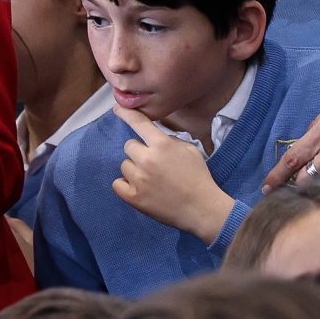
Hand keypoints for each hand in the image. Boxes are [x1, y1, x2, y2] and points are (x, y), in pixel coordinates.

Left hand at [112, 107, 234, 243]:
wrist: (202, 209)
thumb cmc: (198, 178)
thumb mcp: (190, 150)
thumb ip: (169, 140)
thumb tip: (153, 137)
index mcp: (162, 145)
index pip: (139, 123)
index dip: (126, 114)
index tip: (117, 109)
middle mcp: (147, 159)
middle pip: (128, 146)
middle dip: (139, 152)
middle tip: (152, 163)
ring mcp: (139, 179)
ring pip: (124, 165)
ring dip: (133, 170)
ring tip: (150, 179)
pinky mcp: (133, 197)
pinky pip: (117, 184)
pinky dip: (125, 185)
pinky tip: (139, 188)